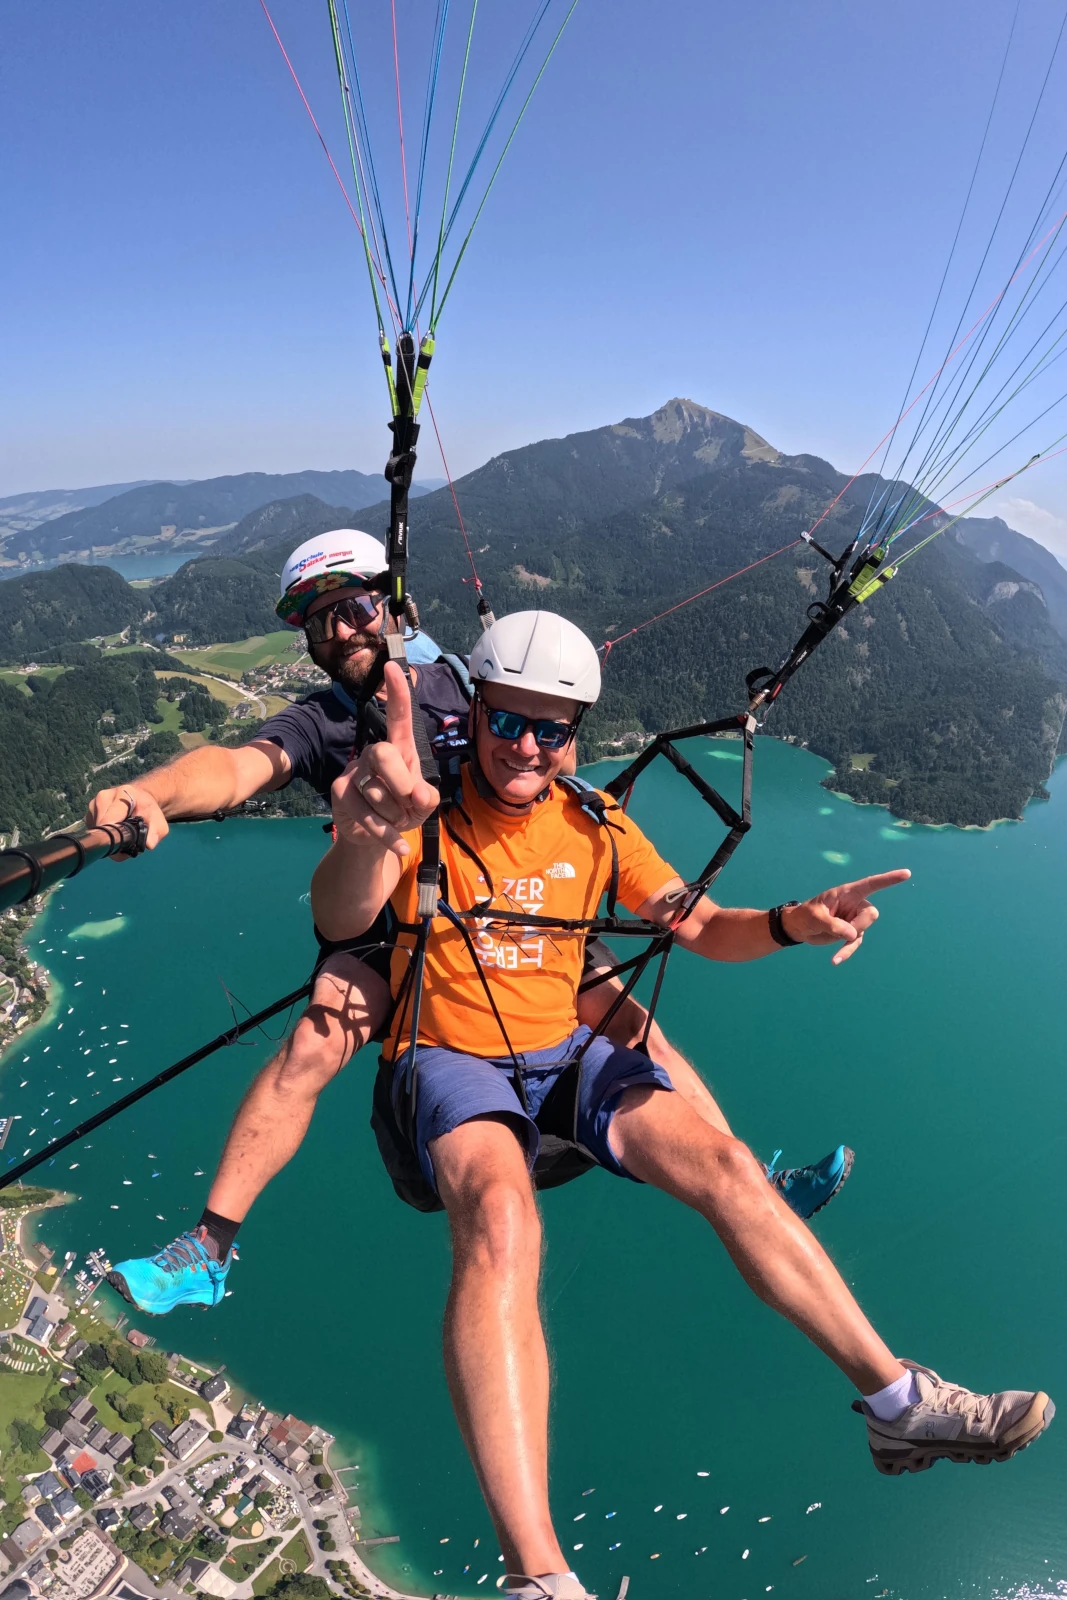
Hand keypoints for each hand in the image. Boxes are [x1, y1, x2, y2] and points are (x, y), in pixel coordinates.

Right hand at [84, 783, 168, 857]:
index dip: (116, 836)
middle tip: (127, 841)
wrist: (139, 799)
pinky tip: (115, 832)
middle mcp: (102, 798)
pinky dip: (104, 836)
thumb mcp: (158, 820)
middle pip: (101, 829)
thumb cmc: (148, 810)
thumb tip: (149, 844)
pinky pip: (94, 831)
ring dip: (109, 838)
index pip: (109, 821)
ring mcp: (93, 806)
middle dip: (114, 839)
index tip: (125, 844)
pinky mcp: (89, 814)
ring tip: (122, 834)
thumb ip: (156, 831)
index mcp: (120, 795)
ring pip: (96, 832)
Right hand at [331, 661, 438, 857]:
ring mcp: (353, 773)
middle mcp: (373, 754)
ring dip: (396, 816)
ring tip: (397, 821)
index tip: (392, 666)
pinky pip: (368, 816)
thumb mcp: (422, 804)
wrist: (376, 840)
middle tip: (410, 806)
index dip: (397, 693)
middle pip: (384, 754)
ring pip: (377, 792)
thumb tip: (417, 794)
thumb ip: (427, 796)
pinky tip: (401, 847)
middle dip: (402, 785)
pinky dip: (389, 835)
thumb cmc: (403, 811)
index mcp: (398, 749)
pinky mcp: (341, 795)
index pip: (398, 717)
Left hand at [783, 869, 910, 965]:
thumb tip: (853, 935)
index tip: (907, 874)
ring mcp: (854, 919)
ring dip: (849, 941)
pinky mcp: (850, 933)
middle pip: (871, 913)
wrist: (799, 928)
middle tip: (842, 931)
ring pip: (863, 930)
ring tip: (833, 951)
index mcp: (847, 893)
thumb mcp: (815, 917)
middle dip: (860, 924)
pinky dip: (846, 951)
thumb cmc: (806, 915)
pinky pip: (855, 942)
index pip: (871, 884)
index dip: (889, 879)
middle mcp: (854, 904)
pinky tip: (835, 960)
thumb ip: (834, 924)